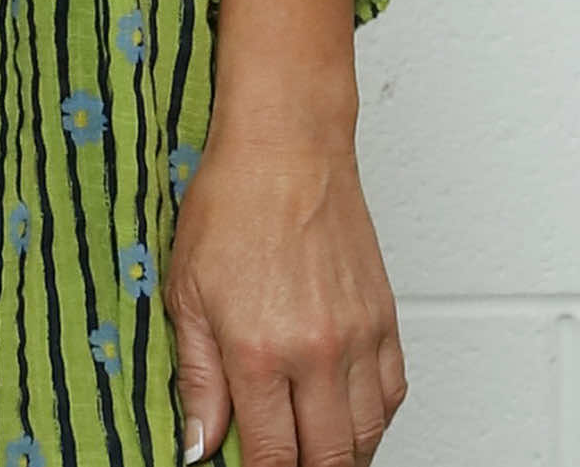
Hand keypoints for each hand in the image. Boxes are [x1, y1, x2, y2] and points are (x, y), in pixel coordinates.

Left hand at [162, 130, 407, 464]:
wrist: (286, 144)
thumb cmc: (232, 201)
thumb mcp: (186, 291)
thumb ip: (196, 378)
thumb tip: (198, 445)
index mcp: (258, 350)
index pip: (272, 459)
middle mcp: (317, 351)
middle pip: (327, 460)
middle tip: (280, 456)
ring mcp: (358, 336)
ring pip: (368, 436)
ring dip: (341, 453)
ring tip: (311, 444)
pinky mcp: (385, 317)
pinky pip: (393, 394)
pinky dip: (374, 417)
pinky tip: (346, 410)